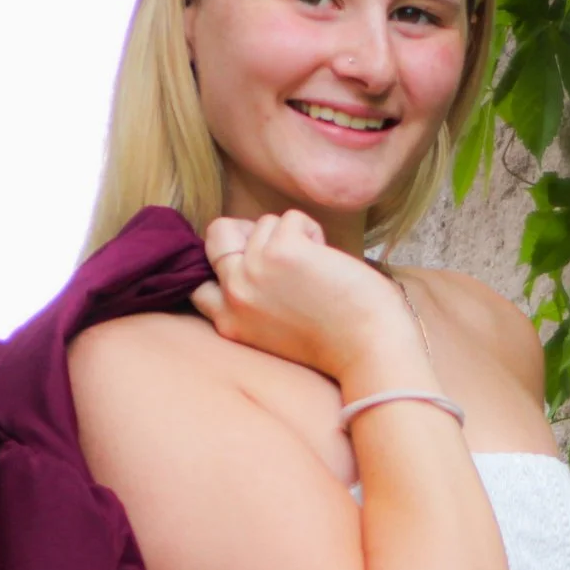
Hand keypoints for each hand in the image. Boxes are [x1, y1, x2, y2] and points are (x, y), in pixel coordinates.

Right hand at [187, 211, 418, 382]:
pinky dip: (313, 231)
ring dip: (294, 236)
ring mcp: (253, 271)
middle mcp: (233, 296)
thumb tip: (251, 244)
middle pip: (218, 235)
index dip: (226, 261)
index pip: (200, 279)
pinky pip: (292, 218)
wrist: (368, 350)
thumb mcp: (274, 329)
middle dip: (250, 232)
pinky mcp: (281, 251)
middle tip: (286, 252)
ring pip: (263, 223)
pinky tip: (329, 262)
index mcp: (229, 323)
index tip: (259, 265)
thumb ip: (254, 299)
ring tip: (318, 269)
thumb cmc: (335, 340)